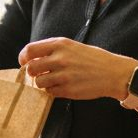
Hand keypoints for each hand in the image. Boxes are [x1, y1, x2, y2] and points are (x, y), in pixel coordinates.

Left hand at [18, 37, 133, 100]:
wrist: (114, 73)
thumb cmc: (93, 58)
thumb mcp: (73, 46)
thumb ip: (53, 50)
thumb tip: (31, 58)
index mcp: (60, 44)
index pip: (30, 50)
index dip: (23, 57)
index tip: (25, 62)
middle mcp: (60, 59)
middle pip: (31, 68)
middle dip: (32, 73)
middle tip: (40, 74)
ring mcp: (64, 75)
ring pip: (39, 83)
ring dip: (43, 83)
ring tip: (54, 80)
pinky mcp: (68, 90)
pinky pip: (50, 92)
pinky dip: (53, 91)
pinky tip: (62, 86)